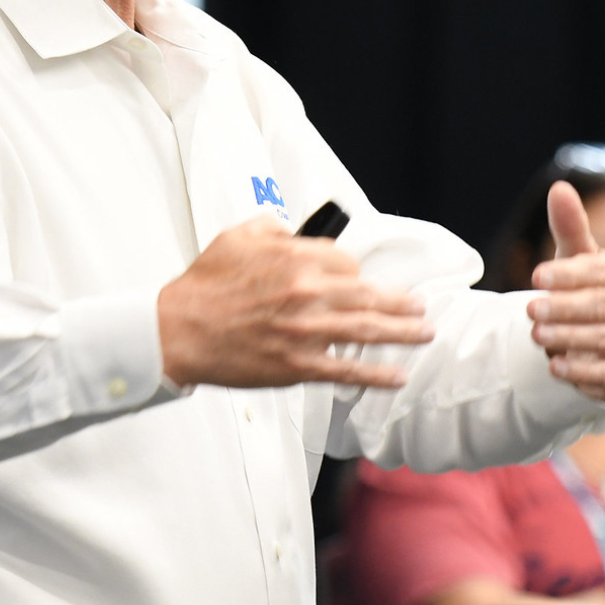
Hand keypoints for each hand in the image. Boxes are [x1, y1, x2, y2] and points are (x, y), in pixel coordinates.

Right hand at [158, 217, 433, 390]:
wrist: (179, 330)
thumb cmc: (205, 286)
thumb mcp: (238, 237)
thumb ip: (272, 228)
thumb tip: (292, 230)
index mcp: (296, 260)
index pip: (347, 262)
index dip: (353, 271)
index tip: (355, 280)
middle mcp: (308, 294)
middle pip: (370, 295)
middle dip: (401, 302)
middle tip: (421, 306)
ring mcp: (306, 333)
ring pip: (368, 331)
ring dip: (403, 332)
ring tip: (425, 332)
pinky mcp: (297, 366)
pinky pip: (346, 370)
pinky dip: (376, 375)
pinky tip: (397, 376)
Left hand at [526, 182, 604, 401]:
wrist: (597, 340)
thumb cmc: (582, 289)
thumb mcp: (574, 258)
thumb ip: (569, 227)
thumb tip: (559, 187)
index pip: (601, 271)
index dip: (569, 274)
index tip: (536, 276)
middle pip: (603, 306)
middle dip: (563, 308)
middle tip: (529, 309)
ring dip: (568, 338)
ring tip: (536, 336)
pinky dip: (582, 372)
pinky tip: (555, 367)